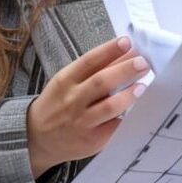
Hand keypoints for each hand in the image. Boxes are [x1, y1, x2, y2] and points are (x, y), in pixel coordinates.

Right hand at [26, 36, 148, 176]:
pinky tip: (138, 110)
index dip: (109, 50)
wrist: (37, 138)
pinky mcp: (92, 140)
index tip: (127, 42)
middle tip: (143, 63)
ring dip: (129, 95)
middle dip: (124, 70)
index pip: (90, 61)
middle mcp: (73, 100)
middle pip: (101, 82)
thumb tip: (125, 52)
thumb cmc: (58, 104)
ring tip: (142, 86)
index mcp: (66, 80)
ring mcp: (83, 121)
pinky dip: (127, 118)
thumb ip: (94, 69)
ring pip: (109, 106)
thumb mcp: (67, 82)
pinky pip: (114, 127)